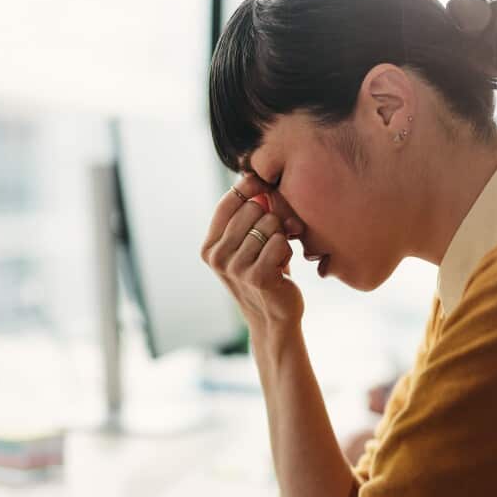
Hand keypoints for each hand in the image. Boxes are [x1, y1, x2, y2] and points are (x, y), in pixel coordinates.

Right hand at [202, 173, 306, 333]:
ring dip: (280, 237)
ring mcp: (235, 268)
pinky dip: (287, 251)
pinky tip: (282, 267)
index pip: (228, 201)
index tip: (263, 186)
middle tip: (274, 238)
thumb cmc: (264, 273)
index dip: (249, 188)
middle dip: (271, 218)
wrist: (273, 317)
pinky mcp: (257, 276)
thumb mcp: (248, 244)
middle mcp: (217, 257)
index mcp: (209, 247)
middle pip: (252, 209)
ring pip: (269, 224)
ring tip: (276, 256)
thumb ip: (247, 215)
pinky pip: (280, 242)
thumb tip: (255, 178)